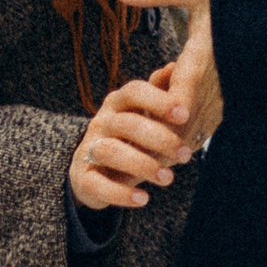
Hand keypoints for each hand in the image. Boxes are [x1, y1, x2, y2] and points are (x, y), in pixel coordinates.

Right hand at [69, 76, 195, 211]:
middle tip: (185, 155)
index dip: (158, 101)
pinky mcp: (82, 177)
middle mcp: (101, 122)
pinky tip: (143, 198)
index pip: (134, 91)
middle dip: (159, 138)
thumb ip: (159, 94)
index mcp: (117, 103)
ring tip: (168, 178)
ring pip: (111, 151)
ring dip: (142, 165)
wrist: (92, 170)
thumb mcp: (143, 115)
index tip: (184, 115)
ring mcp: (88, 149)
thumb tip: (173, 67)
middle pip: (127, 123)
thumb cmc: (128, 138)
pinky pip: (98, 184)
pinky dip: (121, 193)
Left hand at [119, 0, 220, 149]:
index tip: (144, 108)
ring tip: (154, 103)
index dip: (161, 110)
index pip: (180, 97)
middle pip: (181, 122)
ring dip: (167, 126)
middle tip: (136, 110)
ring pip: (192, 131)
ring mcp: (225, 99)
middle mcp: (216, 85)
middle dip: (155, 123)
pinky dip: (183, 127)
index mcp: (202, 58)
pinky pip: (204, 128)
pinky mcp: (231, 105)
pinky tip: (170, 106)